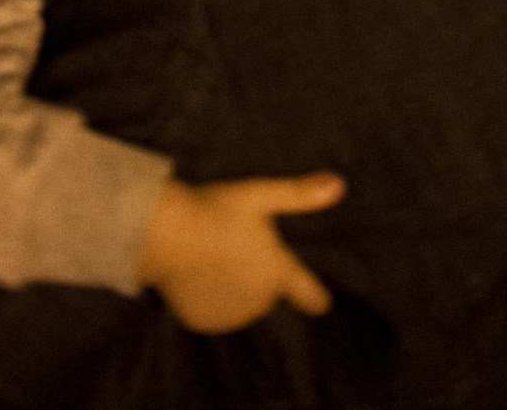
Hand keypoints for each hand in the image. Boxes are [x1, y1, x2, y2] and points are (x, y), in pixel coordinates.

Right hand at [138, 172, 344, 333]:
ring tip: (211, 254)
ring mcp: (230, 315)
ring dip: (233, 285)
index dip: (314, 296)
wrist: (166, 236)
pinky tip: (195, 272)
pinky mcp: (204, 322)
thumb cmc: (215, 210)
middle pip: (264, 290)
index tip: (321, 302)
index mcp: (276, 272)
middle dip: (255, 272)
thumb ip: (299, 194)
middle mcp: (258, 301)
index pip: (307, 292)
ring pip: (239, 301)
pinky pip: (212, 309)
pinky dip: (207, 296)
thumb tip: (339, 184)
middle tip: (232, 241)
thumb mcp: (259, 196)